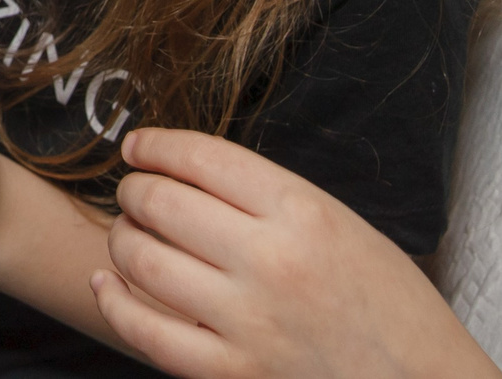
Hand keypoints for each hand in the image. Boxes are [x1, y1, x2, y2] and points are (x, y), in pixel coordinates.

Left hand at [92, 129, 501, 378]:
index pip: (202, 158)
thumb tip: (194, 174)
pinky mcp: (234, 373)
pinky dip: (115, 303)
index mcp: (304, 213)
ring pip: (142, 261)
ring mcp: (249, 321)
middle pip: (161, 203)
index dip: (157, 146)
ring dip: (122, 239)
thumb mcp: (346, 228)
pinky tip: (106, 285)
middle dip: (134, 190)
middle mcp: (270, 262)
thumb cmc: (394, 308)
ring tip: (127, 234)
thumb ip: (273, 200)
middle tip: (133, 192)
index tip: (139, 147)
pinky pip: (146, 333)